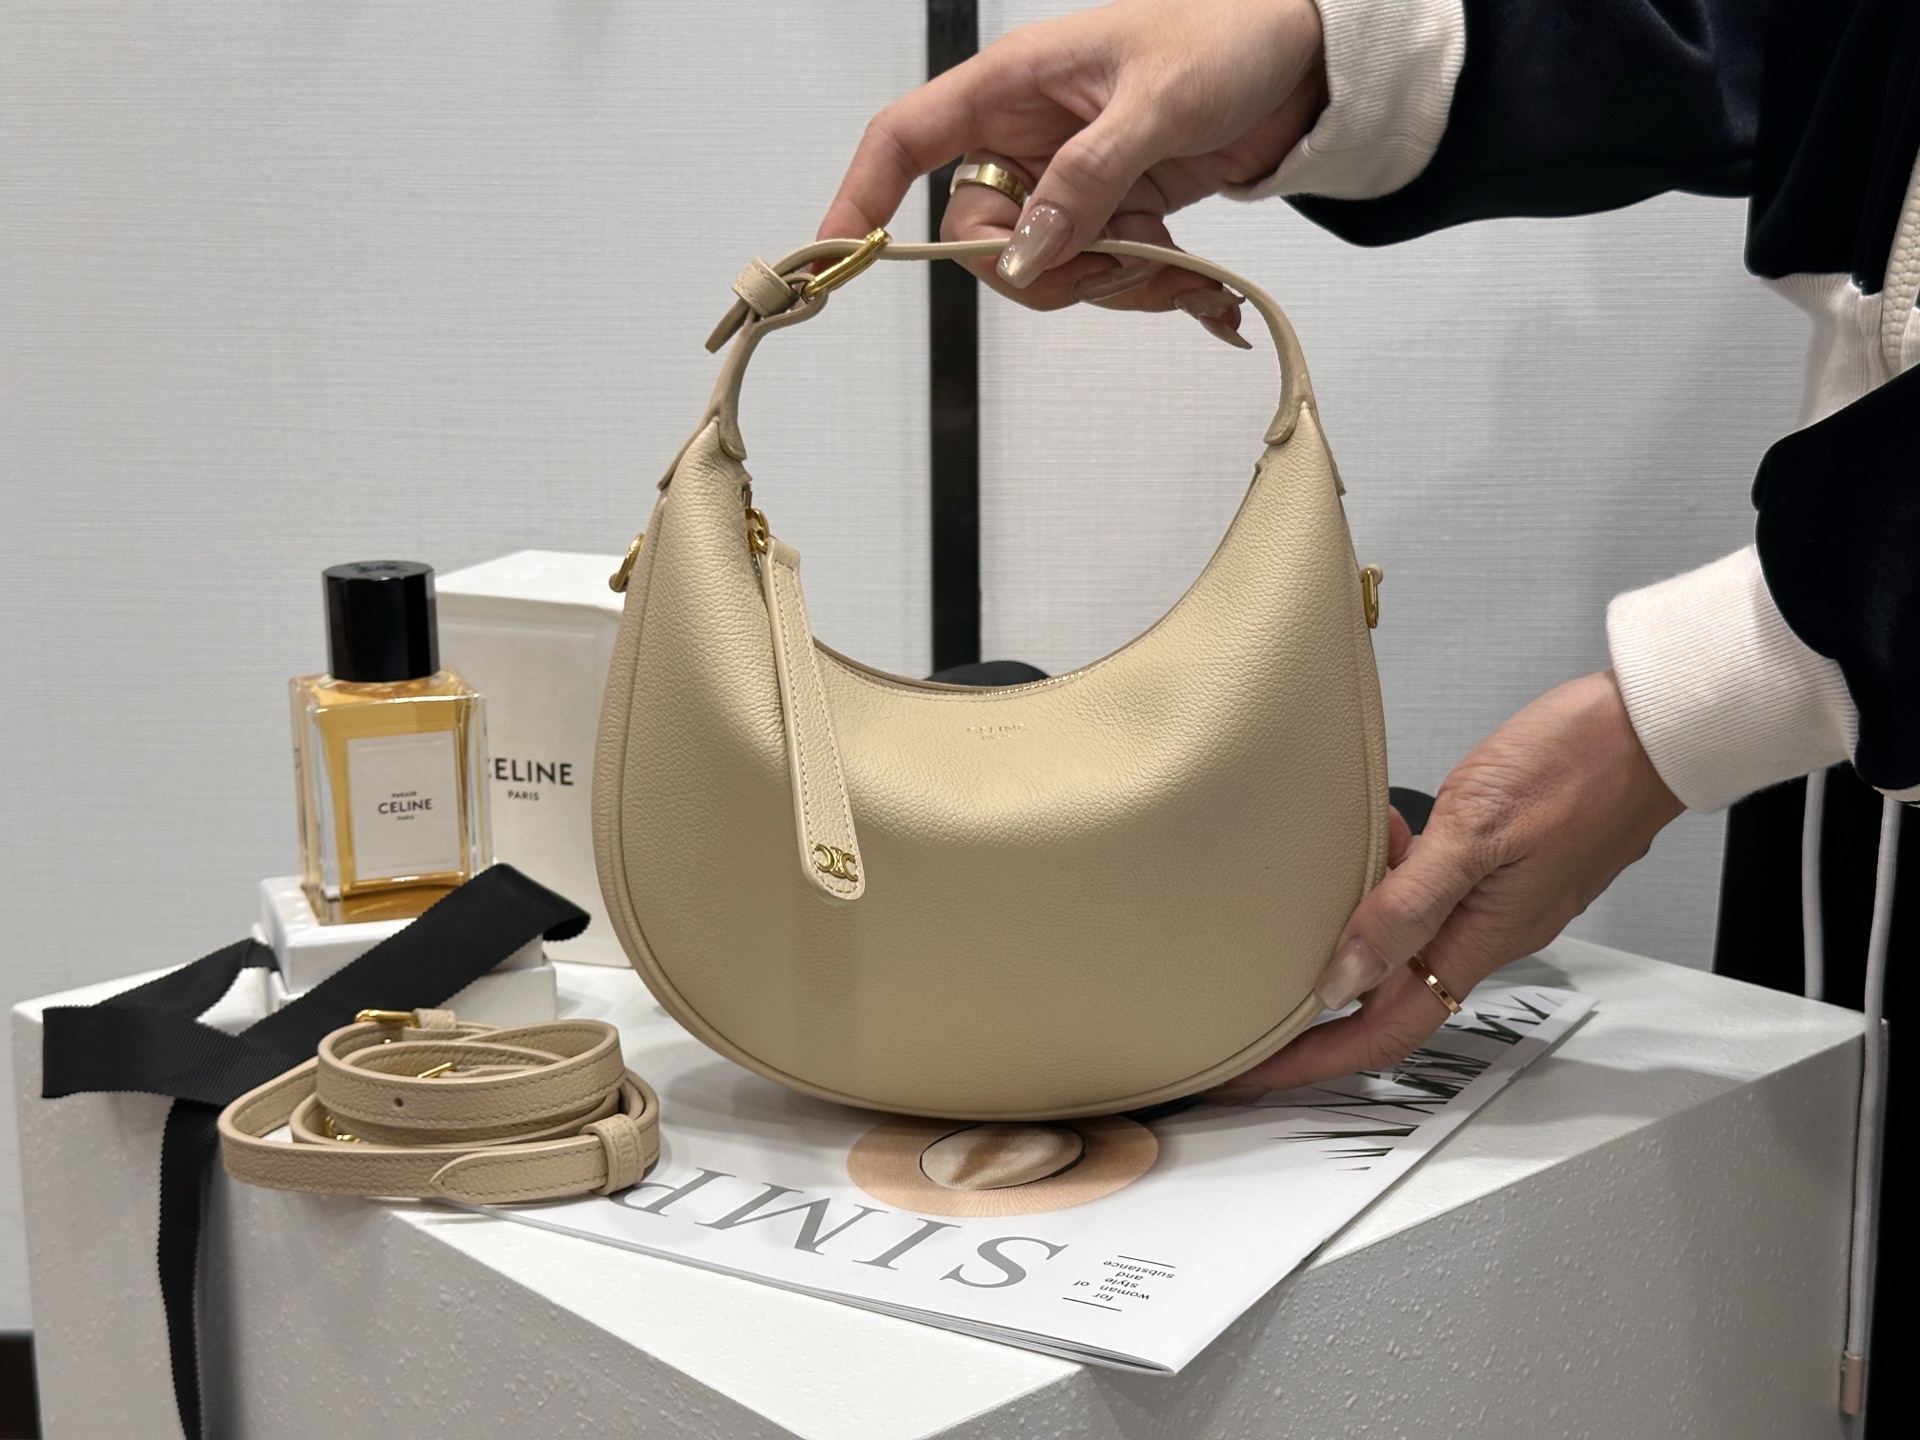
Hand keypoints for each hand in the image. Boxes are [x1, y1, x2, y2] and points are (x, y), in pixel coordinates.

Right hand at [818, 0, 1327, 343]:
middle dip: (1044, 270)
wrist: (1303, 59)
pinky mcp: (1111, 214)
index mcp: (1014, 83)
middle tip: (1118, 261)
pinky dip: (1145, 290)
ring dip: (1111, 286)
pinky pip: (1096, 276)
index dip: (862, 192)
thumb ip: (1088, 180)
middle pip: (980, 237)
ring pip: (1042, 270)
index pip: (908, 137)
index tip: (837, 251)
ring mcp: (1068, 182)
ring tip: (1180, 266)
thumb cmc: (1229, 35)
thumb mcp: (1157, 104)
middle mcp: (1028, 136)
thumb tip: (1028, 252)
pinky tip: (1197, 282)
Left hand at [1214, 670, 1685, 1097]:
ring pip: (1405, 942)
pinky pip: (1428, 898)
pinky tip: (1379, 838)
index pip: (1384, 1029)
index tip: (1258, 1072)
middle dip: (1318, 1012)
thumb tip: (1343, 975)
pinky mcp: (1502, 869)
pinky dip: (1388, 880)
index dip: (1316, 1058)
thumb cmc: (1582, 765)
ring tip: (1304, 908)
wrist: (1652, 728)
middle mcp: (1487, 934)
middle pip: (1387, 997)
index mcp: (1478, 941)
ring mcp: (1497, 903)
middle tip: (1255, 1013)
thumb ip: (1405, 905)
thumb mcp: (1473, 831)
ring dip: (1352, 933)